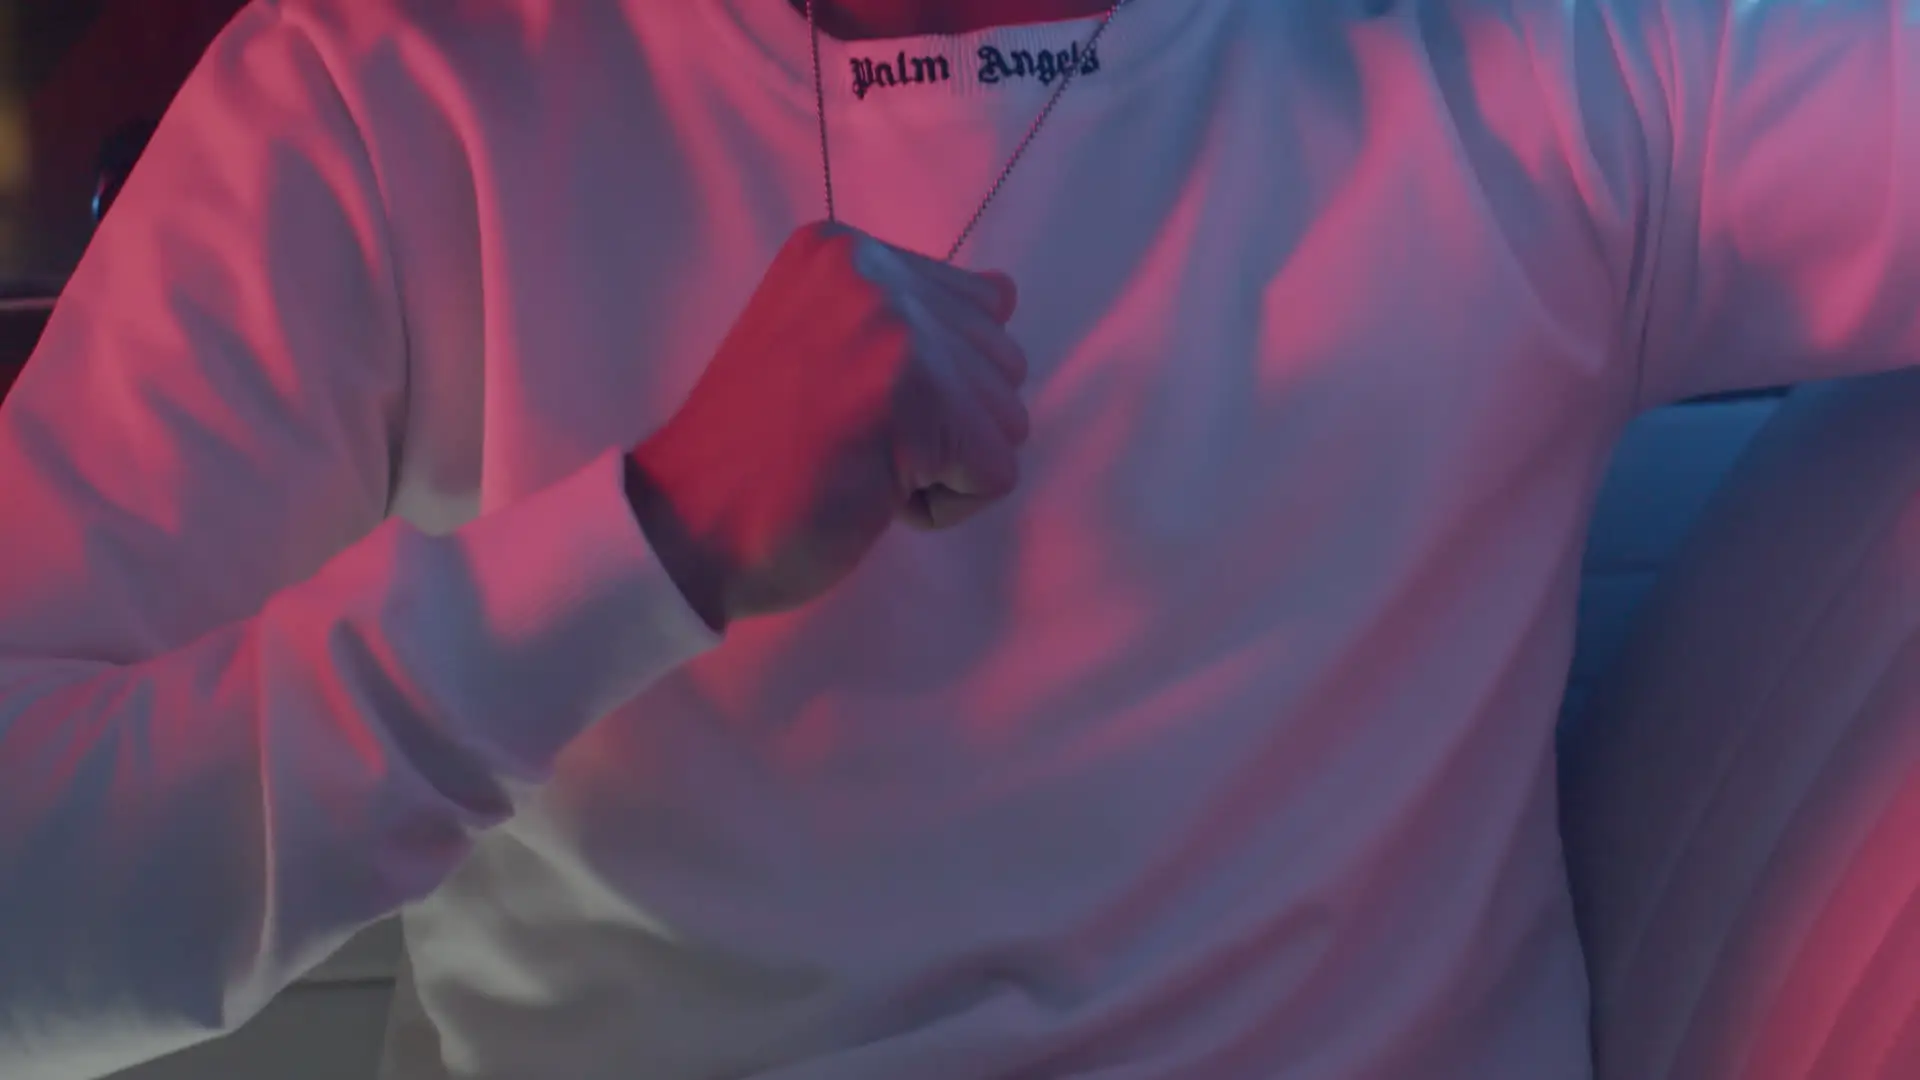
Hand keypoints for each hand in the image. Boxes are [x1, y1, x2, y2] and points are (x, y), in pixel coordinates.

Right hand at [627, 221, 1028, 630]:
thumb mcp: (825, 344)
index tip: (847, 403)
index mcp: (844, 249)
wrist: (685, 523)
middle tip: (852, 442)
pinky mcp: (918, 403)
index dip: (933, 382)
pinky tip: (871, 495)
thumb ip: (913, 313)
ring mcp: (897, 333)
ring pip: (1006, 420)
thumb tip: (1005, 293)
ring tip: (859, 466)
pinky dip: (944, 507)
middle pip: (1001, 363)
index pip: (975, 308)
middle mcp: (873, 273)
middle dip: (947, 424)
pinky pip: (997, 474)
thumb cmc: (755, 450)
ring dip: (945, 467)